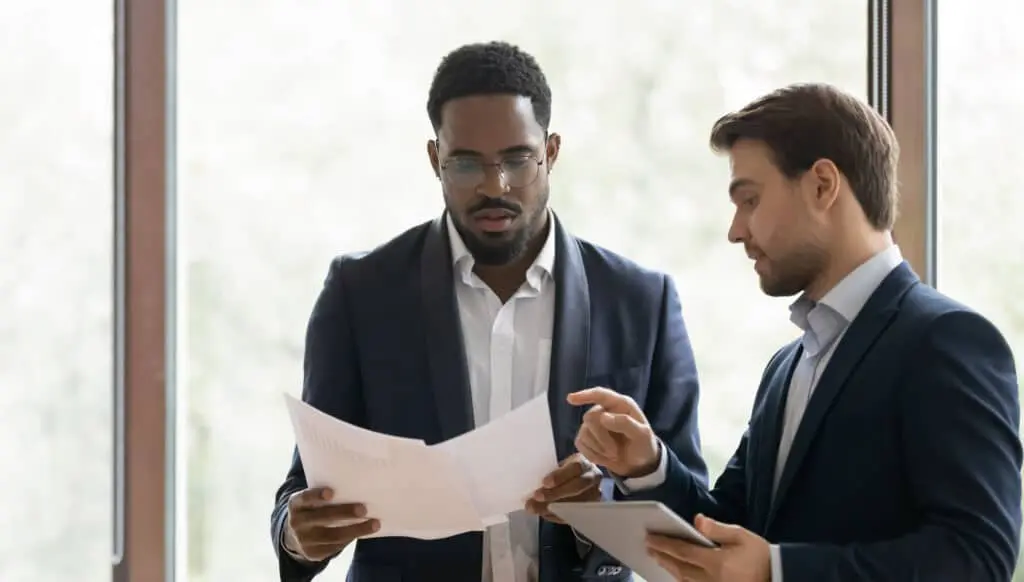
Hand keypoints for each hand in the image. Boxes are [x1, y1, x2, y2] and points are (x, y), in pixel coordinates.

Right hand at [284, 487, 379, 561]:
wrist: (296, 535)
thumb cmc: (313, 509)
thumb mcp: (312, 501)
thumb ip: (327, 496)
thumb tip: (358, 490)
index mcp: (296, 504)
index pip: (304, 498)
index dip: (316, 495)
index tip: (331, 493)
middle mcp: (296, 522)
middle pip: (322, 518)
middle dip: (344, 512)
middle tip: (364, 509)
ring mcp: (304, 540)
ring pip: (332, 536)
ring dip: (356, 530)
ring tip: (374, 524)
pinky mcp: (313, 554)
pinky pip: (335, 547)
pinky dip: (351, 538)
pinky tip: (363, 532)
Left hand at [525, 453, 602, 522]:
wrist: (583, 478)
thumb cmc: (567, 471)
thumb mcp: (562, 466)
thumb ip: (552, 472)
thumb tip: (532, 484)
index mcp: (584, 463)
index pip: (575, 467)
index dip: (560, 476)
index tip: (544, 482)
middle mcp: (593, 478)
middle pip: (577, 487)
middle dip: (555, 493)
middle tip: (537, 497)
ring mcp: (595, 494)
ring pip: (576, 503)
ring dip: (553, 508)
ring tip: (535, 508)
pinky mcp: (591, 509)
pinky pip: (574, 515)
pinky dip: (557, 516)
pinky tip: (544, 514)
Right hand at [567, 387, 659, 477]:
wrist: (639, 465)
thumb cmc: (643, 445)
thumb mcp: (643, 435)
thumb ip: (625, 423)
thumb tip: (602, 417)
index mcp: (620, 404)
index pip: (600, 395)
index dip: (585, 395)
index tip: (570, 399)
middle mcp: (605, 411)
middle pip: (590, 418)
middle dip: (601, 438)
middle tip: (615, 452)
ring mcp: (594, 425)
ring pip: (584, 433)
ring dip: (598, 448)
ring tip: (613, 455)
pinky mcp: (588, 439)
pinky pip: (580, 444)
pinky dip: (592, 454)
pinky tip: (603, 458)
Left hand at [646, 514, 769, 581]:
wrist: (776, 577)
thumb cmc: (759, 555)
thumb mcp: (742, 536)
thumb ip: (718, 529)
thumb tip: (698, 520)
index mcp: (717, 562)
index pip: (684, 551)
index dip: (665, 544)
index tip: (650, 538)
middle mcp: (712, 579)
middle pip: (679, 567)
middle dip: (662, 556)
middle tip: (648, 547)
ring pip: (684, 580)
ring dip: (669, 568)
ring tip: (658, 558)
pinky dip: (681, 580)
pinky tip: (675, 573)